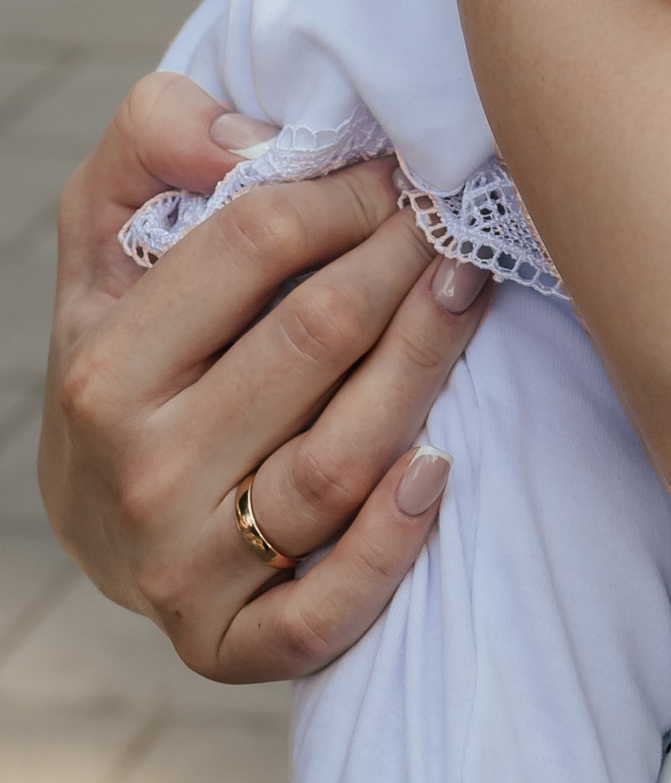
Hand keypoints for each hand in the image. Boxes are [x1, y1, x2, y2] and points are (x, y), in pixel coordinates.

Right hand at [42, 72, 489, 681]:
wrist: (89, 503)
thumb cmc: (126, 339)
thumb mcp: (108, 223)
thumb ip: (155, 137)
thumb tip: (243, 138)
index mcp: (106, 364)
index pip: (256, 242)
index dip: (346, 190)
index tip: (396, 170)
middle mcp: (141, 472)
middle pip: (316, 338)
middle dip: (403, 256)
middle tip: (454, 214)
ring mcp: (182, 569)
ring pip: (336, 465)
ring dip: (425, 365)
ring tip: (470, 288)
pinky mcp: (224, 646)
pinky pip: (318, 617)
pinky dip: (388, 550)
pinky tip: (438, 469)